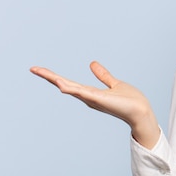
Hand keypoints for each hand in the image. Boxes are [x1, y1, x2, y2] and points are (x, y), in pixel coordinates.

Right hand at [30, 61, 159, 147]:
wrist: (141, 111)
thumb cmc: (130, 101)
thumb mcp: (114, 84)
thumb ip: (103, 75)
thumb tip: (92, 63)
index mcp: (90, 93)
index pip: (69, 83)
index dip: (54, 76)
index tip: (38, 69)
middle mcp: (88, 97)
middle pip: (65, 85)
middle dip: (49, 77)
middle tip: (33, 68)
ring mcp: (93, 99)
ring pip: (71, 88)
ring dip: (57, 81)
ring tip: (41, 72)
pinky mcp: (101, 99)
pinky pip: (84, 93)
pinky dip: (73, 89)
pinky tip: (62, 85)